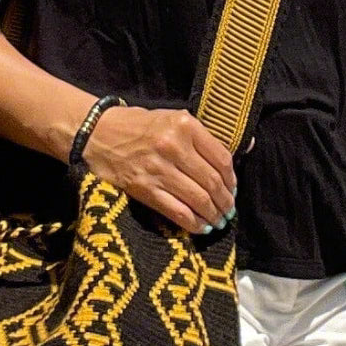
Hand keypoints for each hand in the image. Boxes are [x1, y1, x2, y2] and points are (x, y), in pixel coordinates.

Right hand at [82, 105, 236, 235]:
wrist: (97, 133)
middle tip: (228, 211)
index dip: (232, 179)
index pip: (221, 158)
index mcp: (185, 125)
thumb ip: (204, 135)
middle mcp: (174, 146)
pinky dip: (193, 223)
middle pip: (212, 182)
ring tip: (218, 221)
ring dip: (213, 215)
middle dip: (225, 202)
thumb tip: (248, 147)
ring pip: (198, 199)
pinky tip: (200, 227)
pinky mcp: (144, 189)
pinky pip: (177, 211)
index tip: (232, 189)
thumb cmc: (138, 126)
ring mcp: (158, 169)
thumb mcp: (173, 119)